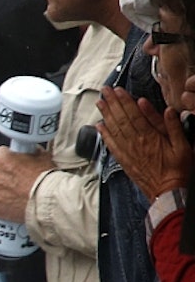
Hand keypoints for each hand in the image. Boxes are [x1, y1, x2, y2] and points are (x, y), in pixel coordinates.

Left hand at [0, 145, 54, 223]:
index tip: (15, 163)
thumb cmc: (48, 180)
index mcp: (4, 159)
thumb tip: (28, 150)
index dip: (9, 158)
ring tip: (1, 189)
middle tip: (14, 179)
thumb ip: (30, 153)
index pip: (0, 153)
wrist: (49, 202)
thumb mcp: (43, 158)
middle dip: (2, 173)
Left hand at [96, 86, 192, 201]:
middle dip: (112, 103)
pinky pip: (111, 145)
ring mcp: (127, 152)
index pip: (133, 114)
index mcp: (149, 137)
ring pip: (114, 129)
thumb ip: (173, 127)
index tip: (118, 90)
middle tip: (104, 90)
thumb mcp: (183, 146)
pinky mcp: (124, 160)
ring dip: (105, 115)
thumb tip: (168, 110)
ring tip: (99, 102)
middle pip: (120, 119)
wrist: (167, 191)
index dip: (124, 101)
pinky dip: (104, 134)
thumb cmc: (178, 169)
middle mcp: (135, 142)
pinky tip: (99, 126)